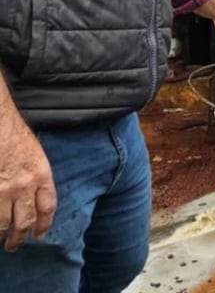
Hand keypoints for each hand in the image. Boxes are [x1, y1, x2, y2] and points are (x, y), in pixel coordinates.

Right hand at [0, 117, 56, 250]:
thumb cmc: (12, 132)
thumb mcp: (34, 153)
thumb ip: (35, 175)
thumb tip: (34, 194)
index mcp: (41, 174)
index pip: (47, 207)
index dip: (44, 224)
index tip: (40, 234)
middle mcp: (23, 186)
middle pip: (24, 221)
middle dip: (20, 237)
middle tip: (14, 245)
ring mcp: (2, 191)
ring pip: (3, 223)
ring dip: (1, 234)